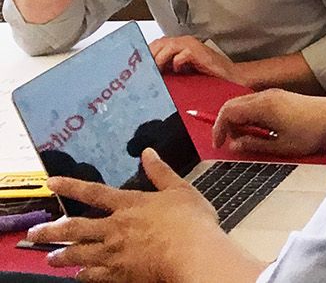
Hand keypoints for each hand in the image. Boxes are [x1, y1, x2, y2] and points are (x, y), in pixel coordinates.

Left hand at [30, 149, 263, 280]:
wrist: (193, 253)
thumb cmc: (191, 222)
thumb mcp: (180, 190)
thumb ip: (161, 172)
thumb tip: (148, 152)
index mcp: (129, 205)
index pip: (94, 193)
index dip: (71, 186)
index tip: (51, 183)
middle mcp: (115, 228)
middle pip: (75, 228)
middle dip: (52, 230)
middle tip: (34, 232)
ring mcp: (115, 252)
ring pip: (79, 253)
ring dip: (62, 255)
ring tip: (50, 259)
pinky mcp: (120, 273)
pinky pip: (94, 275)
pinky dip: (83, 275)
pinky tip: (78, 276)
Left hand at [149, 36, 240, 84]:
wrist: (232, 77)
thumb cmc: (208, 77)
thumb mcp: (182, 74)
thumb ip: (167, 70)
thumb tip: (146, 78)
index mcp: (177, 46)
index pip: (153, 46)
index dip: (143, 56)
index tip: (136, 69)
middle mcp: (183, 42)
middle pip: (156, 44)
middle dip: (148, 58)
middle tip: (143, 73)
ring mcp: (191, 45)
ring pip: (166, 46)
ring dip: (158, 60)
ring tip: (157, 73)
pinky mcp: (198, 52)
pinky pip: (180, 54)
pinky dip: (176, 63)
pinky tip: (178, 71)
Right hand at [213, 89, 325, 157]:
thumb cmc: (312, 131)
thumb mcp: (281, 146)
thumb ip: (254, 145)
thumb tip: (235, 145)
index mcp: (263, 106)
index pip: (227, 112)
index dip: (218, 128)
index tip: (220, 144)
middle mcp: (265, 96)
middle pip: (232, 106)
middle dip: (227, 125)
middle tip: (233, 143)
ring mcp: (273, 94)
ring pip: (243, 105)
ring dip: (239, 121)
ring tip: (250, 139)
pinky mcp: (279, 97)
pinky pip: (255, 104)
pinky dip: (251, 117)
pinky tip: (262, 131)